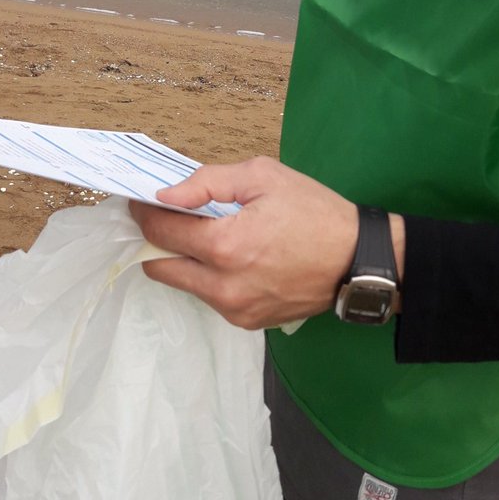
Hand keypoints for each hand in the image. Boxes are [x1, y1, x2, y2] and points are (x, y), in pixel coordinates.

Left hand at [129, 156, 362, 329]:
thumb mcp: (263, 177)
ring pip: (184, 284)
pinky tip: (232, 256)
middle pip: (159, 267)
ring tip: (206, 234)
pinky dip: (208, 276)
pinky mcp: (246, 322)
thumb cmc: (315, 212)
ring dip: (183, 259)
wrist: (358, 260)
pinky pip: (210, 297)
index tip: (140, 202)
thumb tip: (165, 196)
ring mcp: (234, 310)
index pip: (160, 232)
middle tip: (167, 218)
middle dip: (155, 241)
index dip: (144, 214)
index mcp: (225, 247)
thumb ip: (206, 182)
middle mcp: (223, 286)